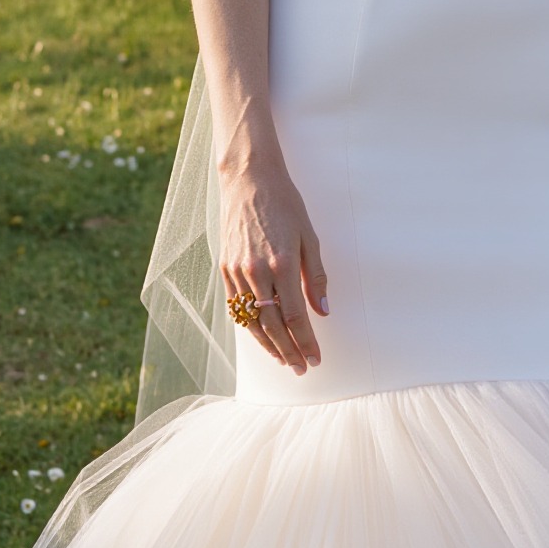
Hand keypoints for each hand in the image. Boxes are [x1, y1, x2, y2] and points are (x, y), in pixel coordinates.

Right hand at [219, 155, 328, 373]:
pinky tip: (262, 335)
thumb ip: (316, 276)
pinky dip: (250, 326)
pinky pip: (237, 307)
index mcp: (282, 263)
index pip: (295, 316)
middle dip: (289, 351)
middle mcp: (256, 272)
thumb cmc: (284, 204)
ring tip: (284, 359)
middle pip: (272, 326)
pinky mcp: (225, 268)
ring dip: (268, 345)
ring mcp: (237, 271)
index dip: (305, 341)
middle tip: (301, 368)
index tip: (315, 358)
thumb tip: (323, 311)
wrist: (249, 179)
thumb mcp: (309, 236)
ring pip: (252, 321)